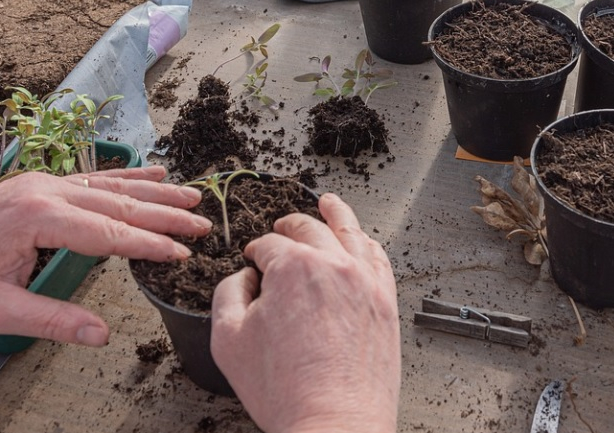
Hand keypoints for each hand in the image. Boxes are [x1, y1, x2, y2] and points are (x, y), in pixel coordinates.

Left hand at [0, 166, 208, 345]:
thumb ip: (53, 320)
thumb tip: (101, 334)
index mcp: (38, 218)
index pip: (109, 233)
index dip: (149, 244)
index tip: (182, 253)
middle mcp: (47, 191)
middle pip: (119, 203)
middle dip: (165, 214)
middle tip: (203, 223)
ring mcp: (45, 181)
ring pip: (112, 185)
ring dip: (155, 190)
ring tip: (192, 195)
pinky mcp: (42, 182)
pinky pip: (94, 177)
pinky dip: (127, 176)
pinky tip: (153, 171)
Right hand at [211, 193, 399, 432]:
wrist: (334, 424)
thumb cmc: (285, 391)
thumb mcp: (227, 339)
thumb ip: (227, 294)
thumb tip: (243, 278)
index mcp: (292, 268)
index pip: (269, 244)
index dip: (256, 252)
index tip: (253, 262)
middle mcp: (332, 265)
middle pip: (308, 229)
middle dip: (289, 226)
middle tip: (281, 229)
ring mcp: (364, 281)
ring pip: (350, 231)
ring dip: (335, 213)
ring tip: (330, 203)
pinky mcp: (385, 302)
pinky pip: (379, 258)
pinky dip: (366, 243)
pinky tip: (362, 241)